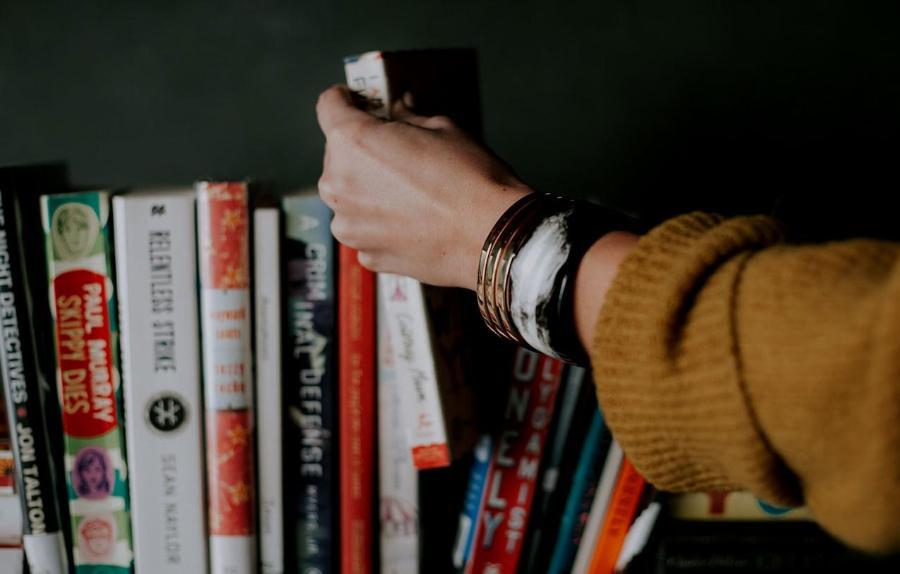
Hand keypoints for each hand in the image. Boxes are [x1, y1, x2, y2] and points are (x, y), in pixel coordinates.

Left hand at [315, 85, 531, 288]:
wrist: (492, 236)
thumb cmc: (470, 179)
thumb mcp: (441, 128)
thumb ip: (407, 117)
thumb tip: (399, 109)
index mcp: (352, 142)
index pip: (329, 106)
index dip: (344, 99)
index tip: (356, 102)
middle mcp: (339, 185)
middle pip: (338, 155)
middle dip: (363, 150)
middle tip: (398, 153)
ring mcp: (349, 225)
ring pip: (349, 196)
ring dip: (369, 190)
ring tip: (410, 193)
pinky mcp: (367, 254)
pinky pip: (365, 229)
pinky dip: (381, 222)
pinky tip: (413, 221)